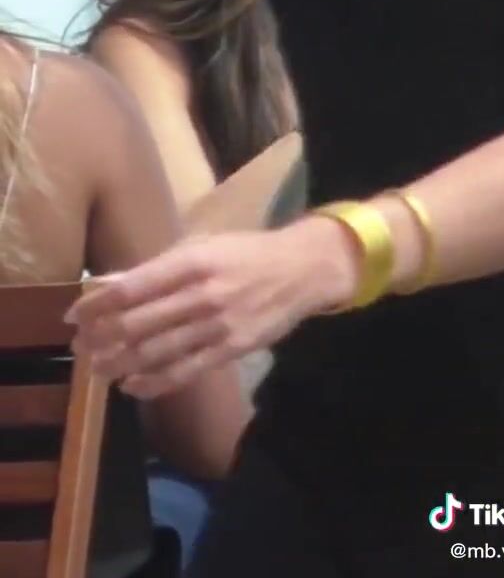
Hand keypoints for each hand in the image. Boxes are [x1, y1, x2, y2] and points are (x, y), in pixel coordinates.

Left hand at [68, 218, 357, 398]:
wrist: (300, 270)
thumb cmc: (244, 253)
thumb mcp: (200, 246)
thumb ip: (155, 267)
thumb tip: (107, 283)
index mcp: (191, 262)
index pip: (132, 287)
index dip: (97, 304)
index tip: (72, 315)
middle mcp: (201, 294)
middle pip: (139, 323)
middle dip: (102, 337)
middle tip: (77, 347)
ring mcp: (217, 326)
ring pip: (157, 351)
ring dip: (120, 363)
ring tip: (96, 369)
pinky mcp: (230, 350)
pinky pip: (185, 371)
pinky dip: (154, 382)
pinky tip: (131, 386)